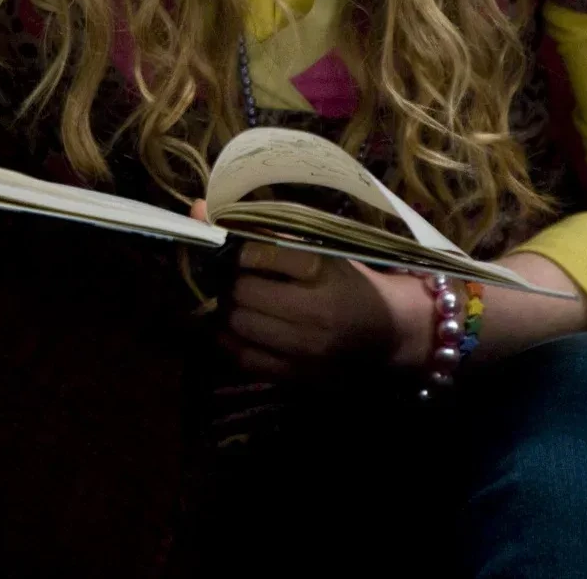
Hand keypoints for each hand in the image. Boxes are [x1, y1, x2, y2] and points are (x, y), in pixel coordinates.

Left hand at [189, 202, 411, 378]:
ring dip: (229, 310)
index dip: (236, 251)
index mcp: (321, 268)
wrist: (387, 330)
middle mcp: (314, 310)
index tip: (234, 251)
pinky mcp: (299, 376)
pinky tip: (234, 328)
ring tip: (237, 300)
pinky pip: (245, 358)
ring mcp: (306, 348)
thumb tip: (198, 209)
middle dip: (230, 283)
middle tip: (232, 278)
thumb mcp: (318, 248)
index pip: (258, 254)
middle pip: (243, 292)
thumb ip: (264, 231)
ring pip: (240, 325)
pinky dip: (230, 340)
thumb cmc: (346, 279)